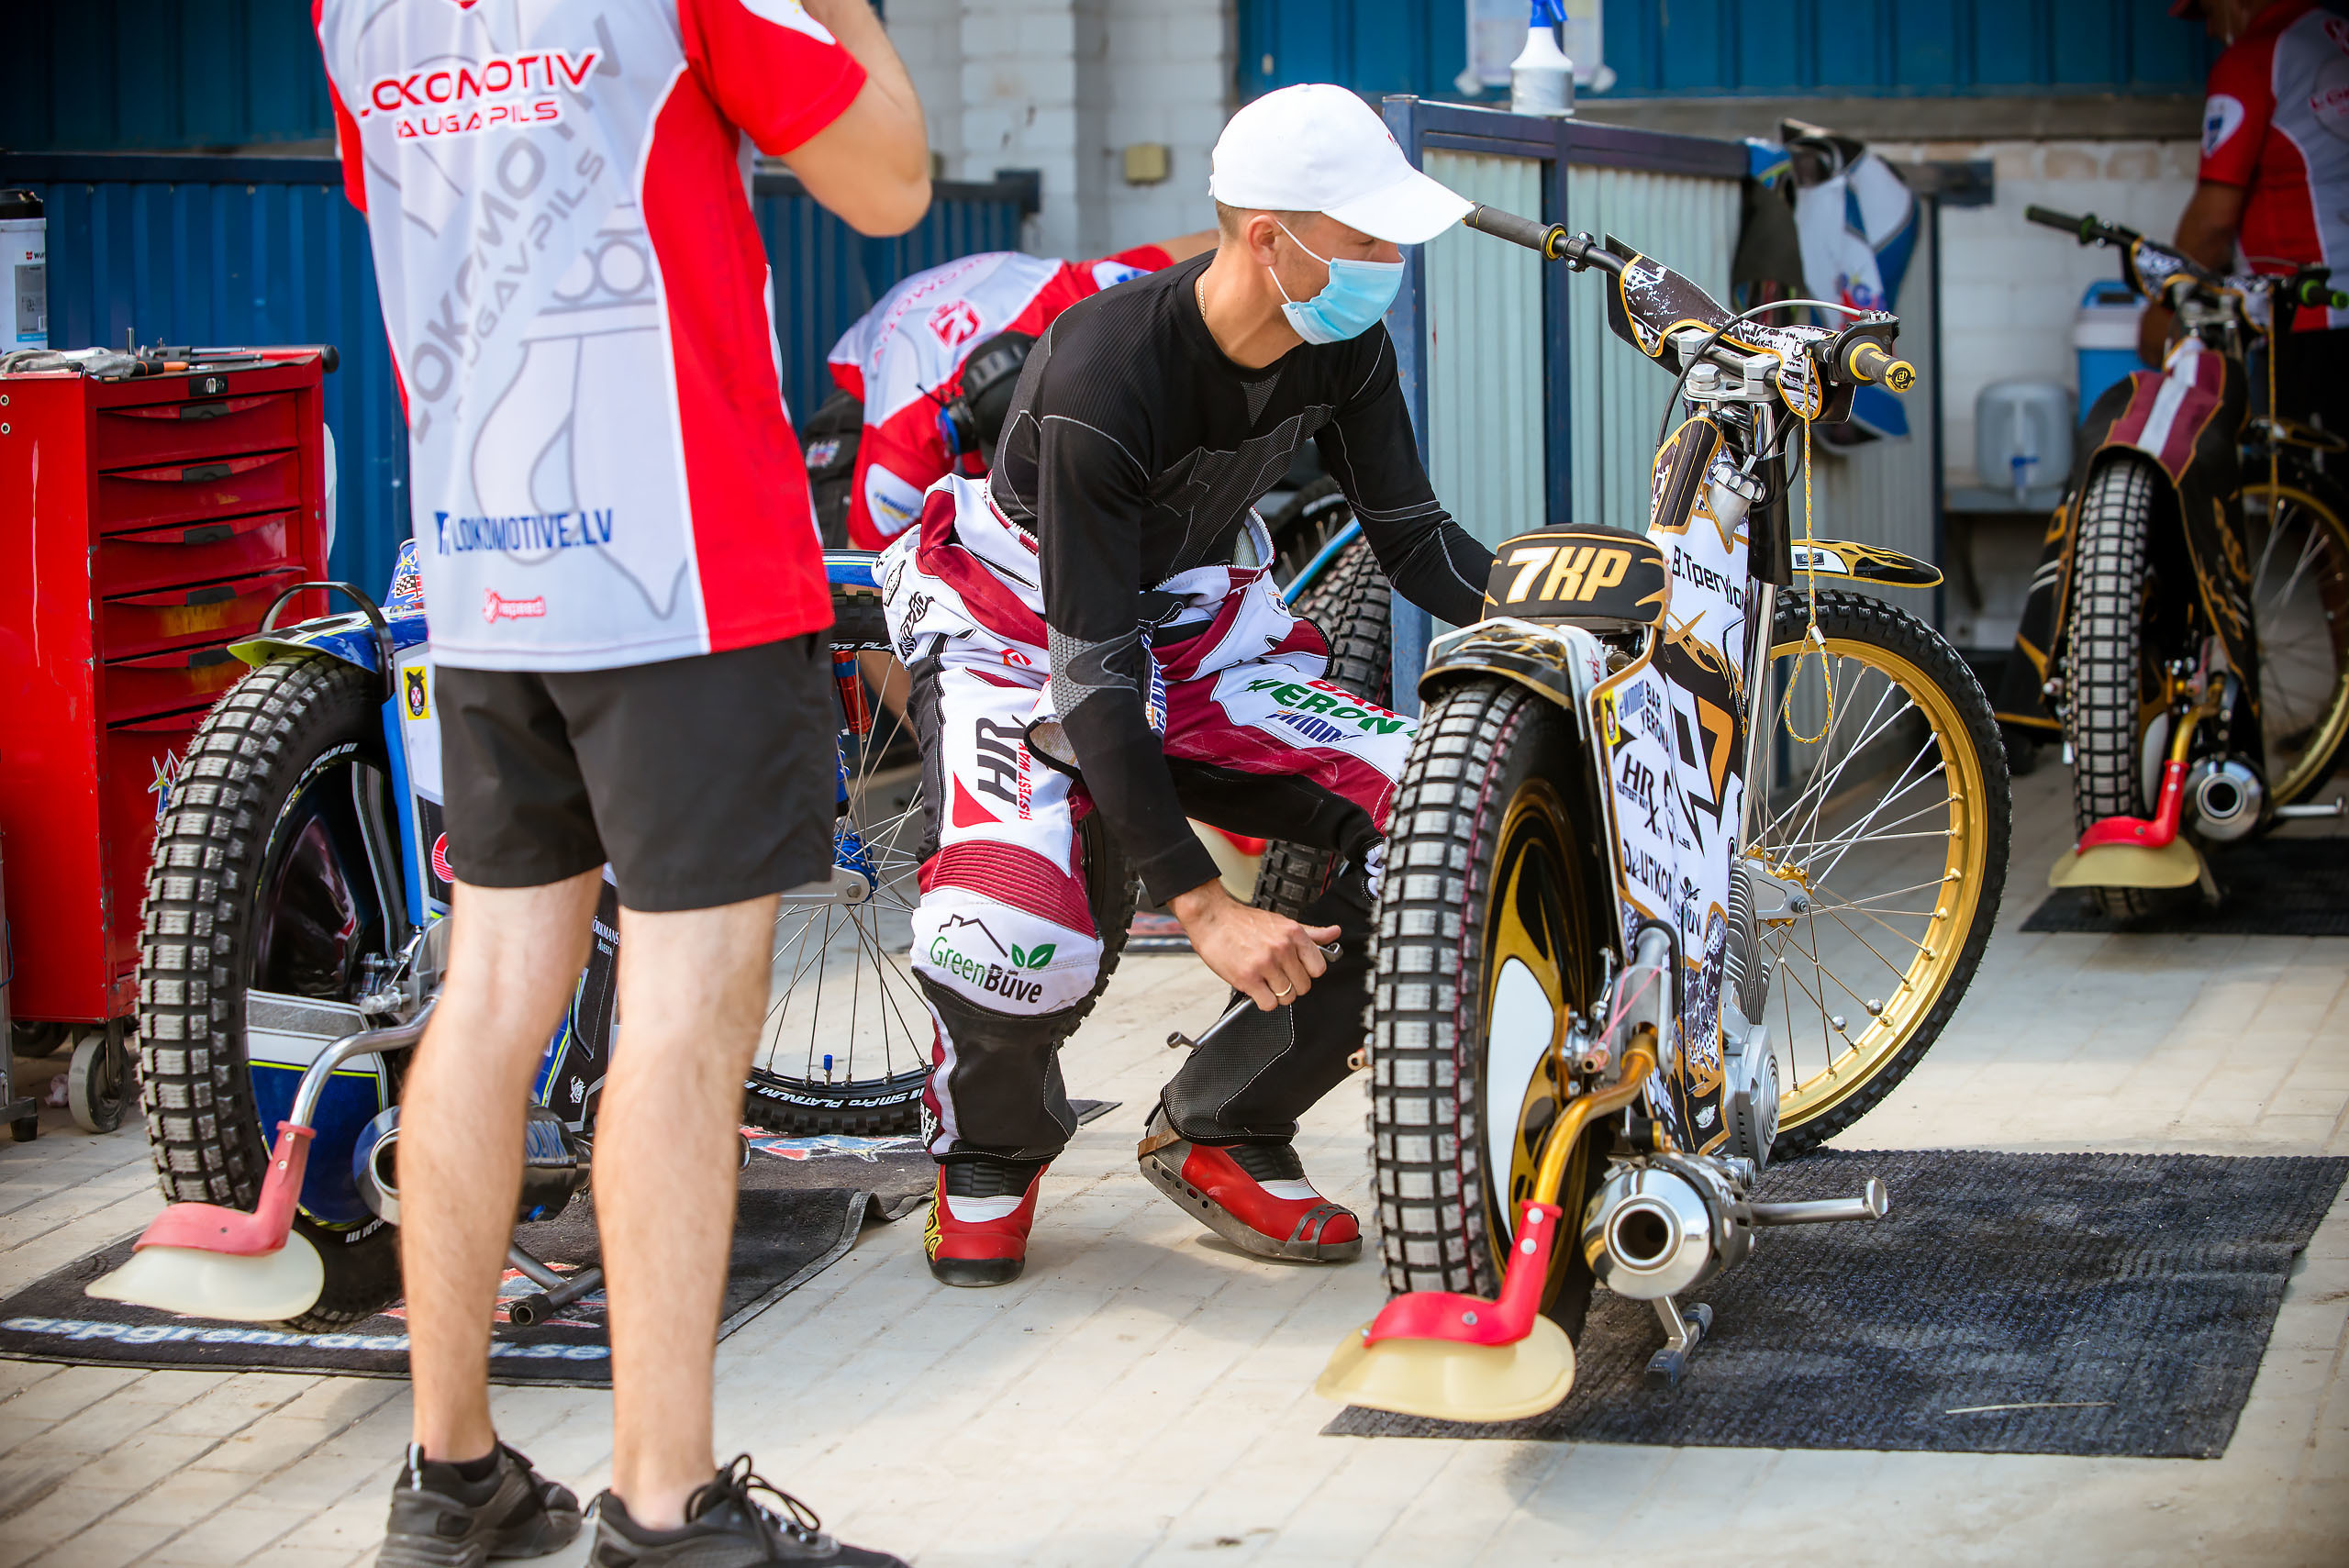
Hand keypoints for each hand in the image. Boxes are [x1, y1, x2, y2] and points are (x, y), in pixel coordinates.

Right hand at [1168, 880, 1339, 1010]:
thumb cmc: (1242, 921)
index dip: (1307, 973)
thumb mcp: (1281, 922)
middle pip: (1303, 986)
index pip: (1319, 968)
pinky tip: (1256, 989)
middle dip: (1291, 985)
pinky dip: (1263, 1001)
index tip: (1297, 971)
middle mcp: (1282, 949)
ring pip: (1287, 997)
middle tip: (1277, 977)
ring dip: (1276, 995)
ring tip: (1265, 982)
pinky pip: (1268, 1004)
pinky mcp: (1248, 978)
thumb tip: (1334, 933)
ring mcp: (1265, 964)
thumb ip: (1311, 932)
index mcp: (1294, 934)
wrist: (1211, 917)